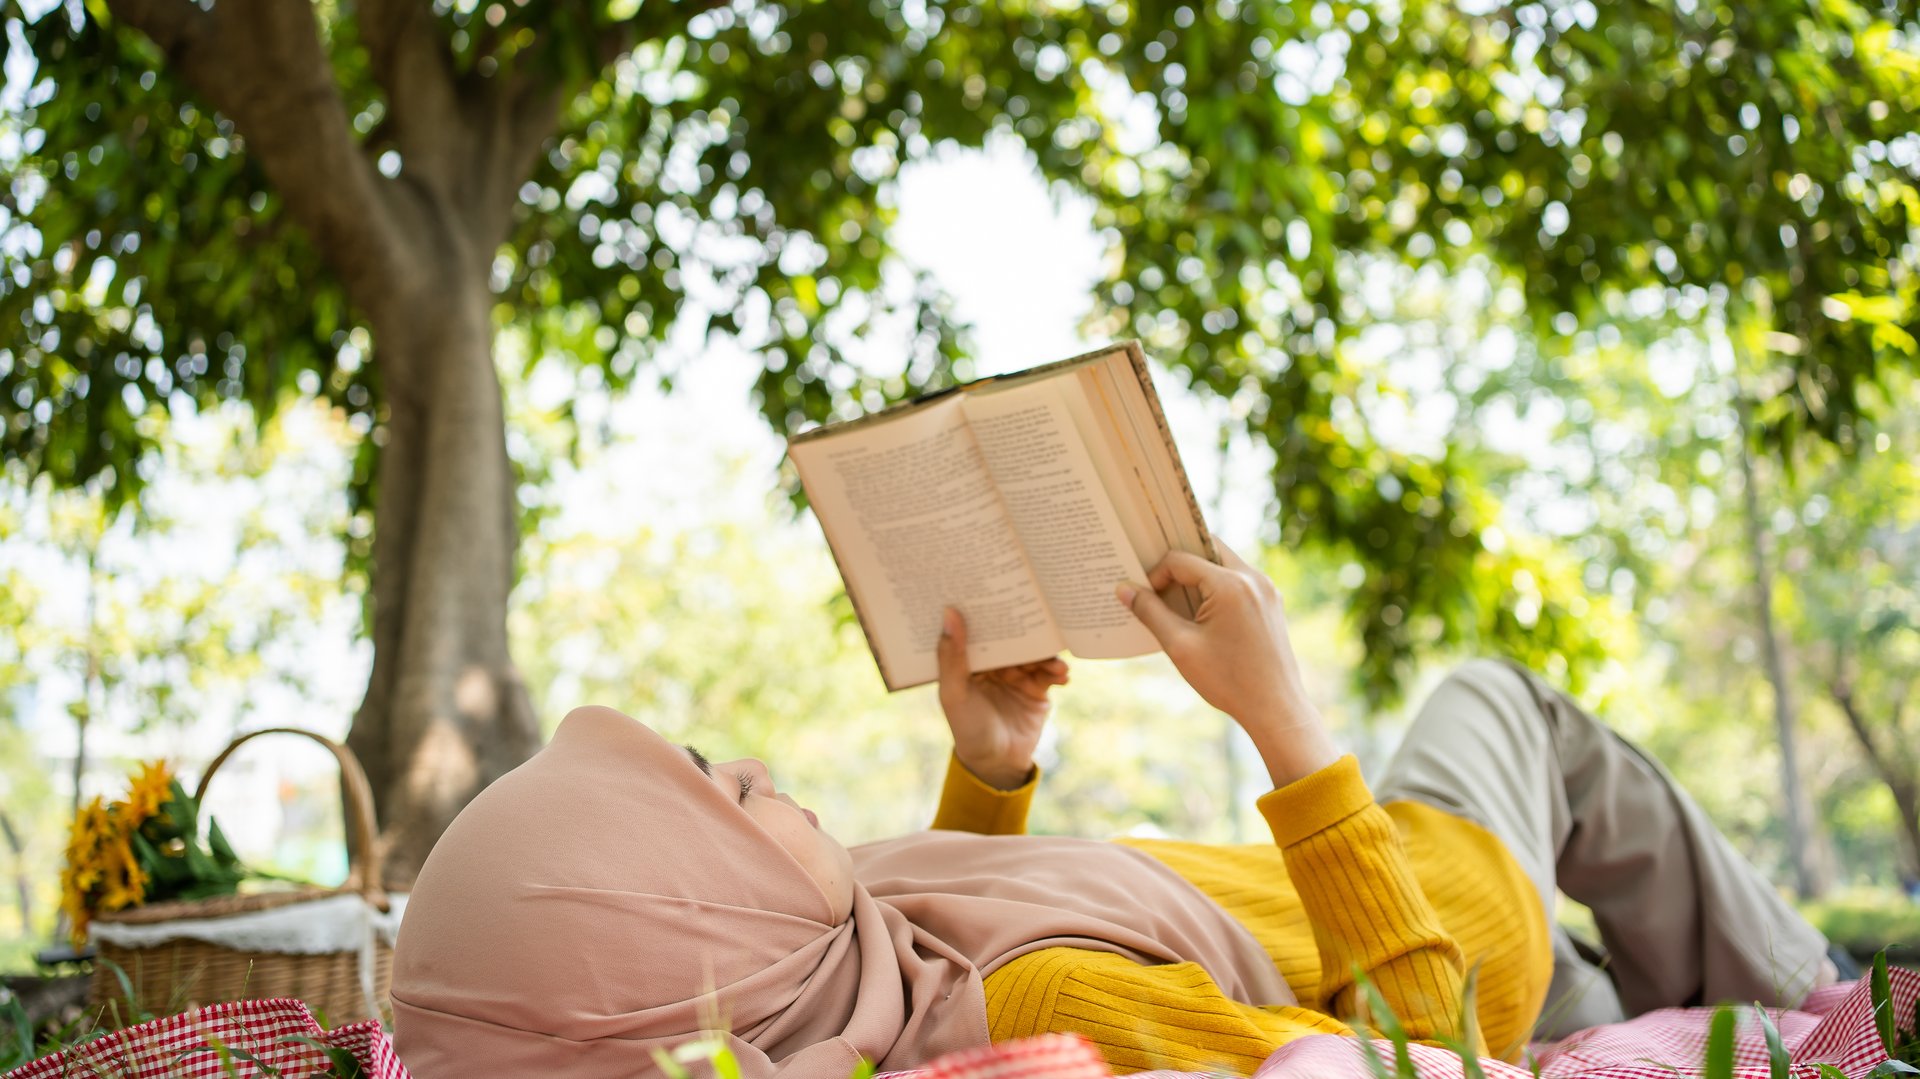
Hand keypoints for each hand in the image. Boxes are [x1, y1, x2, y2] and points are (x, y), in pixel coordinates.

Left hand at [936, 607, 1068, 789]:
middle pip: (1010, 636)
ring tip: (1054, 660)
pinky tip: (1062, 674)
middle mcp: (993, 664)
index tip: (996, 584)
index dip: (984, 608)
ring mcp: (1017, 675)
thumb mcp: (954, 693)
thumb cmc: (968, 728)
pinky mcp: (1037, 688)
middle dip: (1023, 626)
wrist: (998, 764)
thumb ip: (951, 656)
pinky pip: (1049, 673)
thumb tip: (949, 613)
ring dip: (1044, 654)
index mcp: (969, 661)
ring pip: (1033, 654)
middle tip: (1038, 609)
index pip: (977, 628)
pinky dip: (1056, 671)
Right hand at [1116, 540, 1338, 787]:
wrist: (1276, 708)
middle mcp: (1253, 578)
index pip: (1181, 560)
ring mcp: (1267, 589)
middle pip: (1206, 550)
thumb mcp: (1181, 646)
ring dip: (1199, 576)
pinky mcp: (1272, 602)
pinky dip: (1217, 588)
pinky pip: (1239, 581)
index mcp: (1230, 584)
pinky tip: (1203, 616)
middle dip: (1179, 566)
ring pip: (1224, 564)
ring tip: (1179, 605)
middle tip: (1159, 587)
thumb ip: (1150, 612)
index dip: (1156, 575)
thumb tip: (1124, 588)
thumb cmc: (1228, 681)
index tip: (1145, 598)